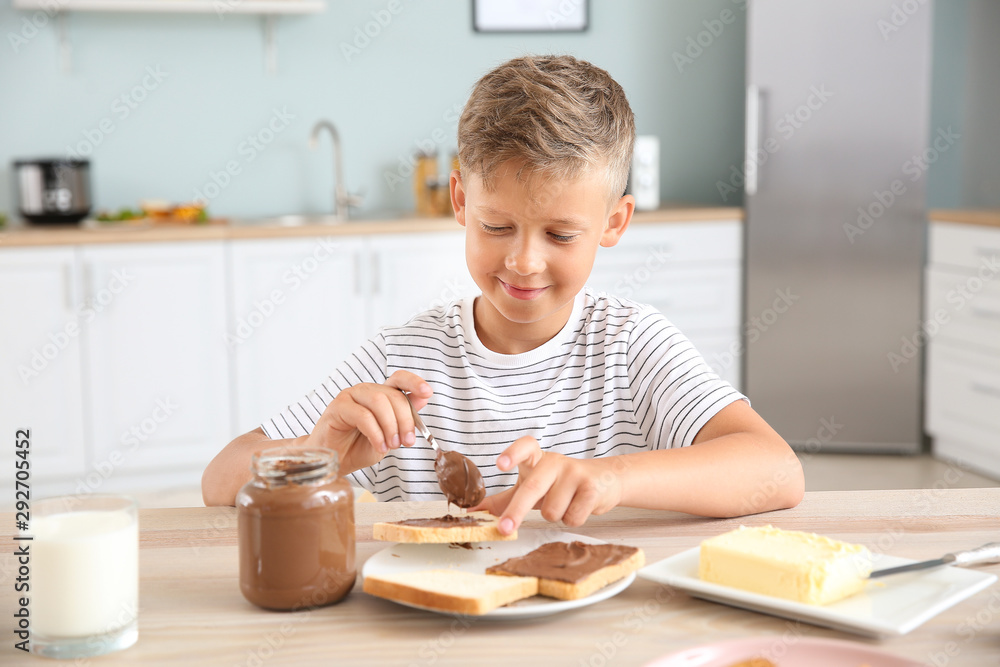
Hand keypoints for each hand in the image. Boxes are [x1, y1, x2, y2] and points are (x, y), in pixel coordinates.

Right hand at [297, 370, 431, 474]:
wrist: (335, 462)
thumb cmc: (359, 448)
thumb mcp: (389, 436)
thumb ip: (404, 418)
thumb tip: (422, 399)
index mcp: (380, 394)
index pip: (399, 379)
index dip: (414, 382)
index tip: (427, 392)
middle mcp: (366, 391)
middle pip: (393, 395)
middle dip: (405, 420)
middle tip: (407, 441)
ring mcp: (350, 396)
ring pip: (379, 402)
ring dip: (390, 426)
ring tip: (392, 445)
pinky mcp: (337, 407)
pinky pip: (363, 415)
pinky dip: (375, 432)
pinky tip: (379, 445)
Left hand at [472, 436, 622, 534]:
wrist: (603, 481)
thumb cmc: (559, 485)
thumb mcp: (530, 487)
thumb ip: (503, 499)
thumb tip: (473, 510)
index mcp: (537, 459)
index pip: (526, 446)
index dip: (513, 453)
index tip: (500, 464)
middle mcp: (555, 462)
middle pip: (532, 488)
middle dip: (516, 511)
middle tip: (504, 529)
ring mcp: (574, 473)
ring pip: (551, 511)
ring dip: (554, 516)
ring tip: (565, 504)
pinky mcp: (591, 488)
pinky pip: (571, 517)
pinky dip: (572, 519)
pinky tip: (578, 506)